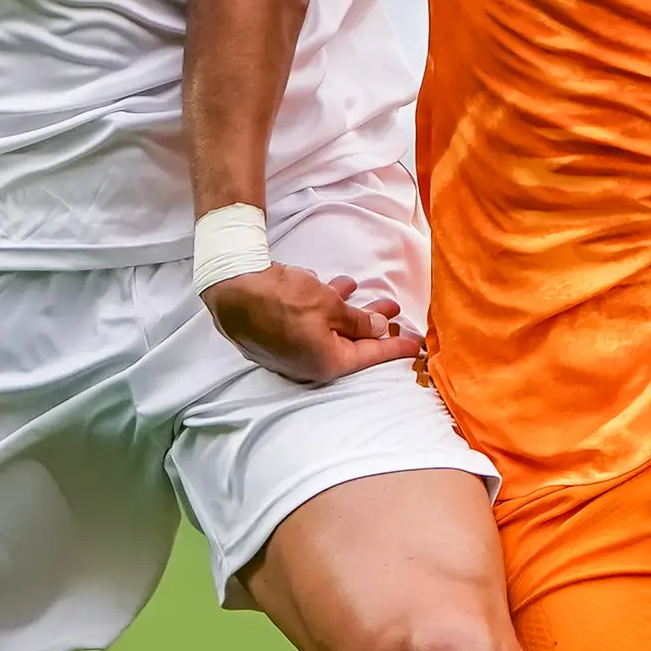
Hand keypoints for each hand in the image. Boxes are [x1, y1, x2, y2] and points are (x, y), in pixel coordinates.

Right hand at [205, 264, 420, 385]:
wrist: (232, 288)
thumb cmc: (284, 298)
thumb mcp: (330, 305)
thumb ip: (359, 319)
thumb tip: (379, 327)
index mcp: (327, 363)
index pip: (371, 356)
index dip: (396, 346)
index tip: (417, 343)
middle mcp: (309, 364)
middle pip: (351, 343)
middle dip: (374, 323)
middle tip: (395, 308)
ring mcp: (292, 351)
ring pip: (329, 329)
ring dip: (348, 309)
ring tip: (362, 289)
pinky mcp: (276, 335)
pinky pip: (309, 322)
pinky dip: (322, 306)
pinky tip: (328, 286)